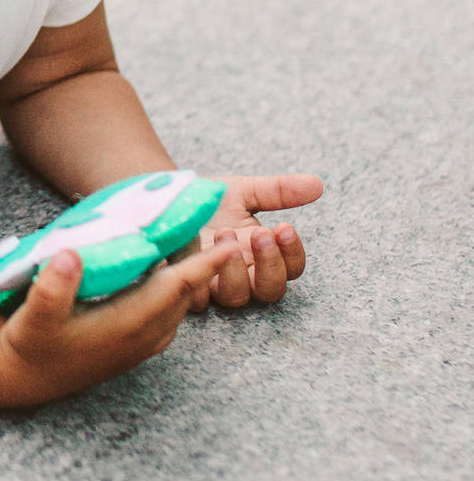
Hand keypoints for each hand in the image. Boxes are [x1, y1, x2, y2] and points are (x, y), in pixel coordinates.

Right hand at [0, 241, 239, 404]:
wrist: (23, 378)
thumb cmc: (29, 344)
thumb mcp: (33, 315)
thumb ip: (53, 287)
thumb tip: (70, 254)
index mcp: (126, 325)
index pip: (175, 288)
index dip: (203, 265)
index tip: (229, 244)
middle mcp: (143, 336)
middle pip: (185, 291)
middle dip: (200, 258)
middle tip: (197, 219)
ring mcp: (142, 342)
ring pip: (179, 301)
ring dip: (189, 272)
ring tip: (181, 237)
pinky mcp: (136, 343)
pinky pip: (169, 309)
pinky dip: (174, 286)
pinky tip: (160, 267)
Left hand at [186, 174, 323, 310]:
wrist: (164, 199)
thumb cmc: (208, 200)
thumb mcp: (242, 191)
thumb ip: (277, 191)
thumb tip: (317, 184)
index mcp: (261, 256)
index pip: (291, 268)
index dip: (292, 253)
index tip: (285, 227)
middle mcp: (242, 275)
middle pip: (270, 290)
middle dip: (270, 264)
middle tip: (262, 234)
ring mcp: (214, 284)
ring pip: (235, 296)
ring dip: (233, 268)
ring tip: (224, 234)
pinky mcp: (184, 285)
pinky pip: (195, 295)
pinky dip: (197, 272)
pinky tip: (194, 248)